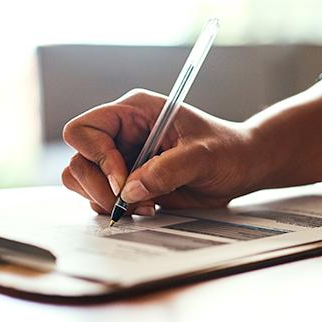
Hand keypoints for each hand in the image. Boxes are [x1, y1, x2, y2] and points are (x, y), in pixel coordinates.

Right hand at [61, 89, 257, 215]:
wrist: (243, 167)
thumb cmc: (228, 150)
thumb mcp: (204, 156)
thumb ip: (167, 170)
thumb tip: (130, 191)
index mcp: (134, 112)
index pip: (84, 129)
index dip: (97, 157)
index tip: (123, 181)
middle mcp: (122, 134)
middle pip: (78, 160)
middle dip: (97, 187)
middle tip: (126, 203)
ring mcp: (122, 159)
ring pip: (82, 181)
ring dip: (105, 201)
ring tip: (143, 206)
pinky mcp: (129, 182)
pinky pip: (100, 198)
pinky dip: (117, 209)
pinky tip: (148, 208)